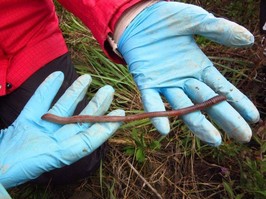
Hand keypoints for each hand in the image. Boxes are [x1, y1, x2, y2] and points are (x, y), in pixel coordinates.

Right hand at [0, 72, 123, 187]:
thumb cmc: (12, 169)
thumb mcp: (50, 158)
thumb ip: (75, 148)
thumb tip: (105, 130)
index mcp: (62, 153)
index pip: (90, 139)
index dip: (106, 127)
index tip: (120, 114)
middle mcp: (55, 141)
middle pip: (79, 121)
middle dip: (95, 106)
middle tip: (109, 90)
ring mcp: (41, 130)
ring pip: (62, 109)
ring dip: (75, 93)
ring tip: (88, 78)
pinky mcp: (26, 121)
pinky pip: (39, 103)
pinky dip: (47, 89)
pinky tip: (58, 76)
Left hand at [117, 1, 259, 145]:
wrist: (139, 17)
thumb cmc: (167, 19)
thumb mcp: (196, 20)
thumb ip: (219, 30)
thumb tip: (249, 39)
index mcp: (199, 68)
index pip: (222, 89)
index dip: (238, 103)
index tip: (254, 118)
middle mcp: (185, 80)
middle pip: (208, 103)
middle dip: (226, 119)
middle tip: (243, 137)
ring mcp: (166, 83)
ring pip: (184, 108)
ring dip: (198, 124)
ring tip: (214, 139)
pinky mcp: (146, 82)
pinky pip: (152, 101)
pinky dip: (157, 115)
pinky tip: (164, 130)